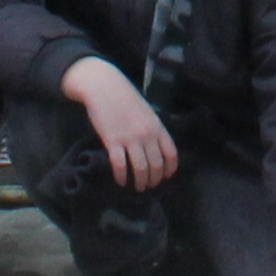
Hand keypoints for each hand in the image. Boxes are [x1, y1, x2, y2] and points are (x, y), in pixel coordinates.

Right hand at [66, 62, 180, 191]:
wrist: (104, 87)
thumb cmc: (125, 98)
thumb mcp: (146, 112)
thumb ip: (153, 129)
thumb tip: (156, 147)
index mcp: (157, 126)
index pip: (170, 154)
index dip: (170, 169)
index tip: (166, 177)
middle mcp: (147, 135)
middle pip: (156, 165)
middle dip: (154, 180)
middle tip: (149, 185)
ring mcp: (130, 139)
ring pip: (140, 169)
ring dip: (140, 182)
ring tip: (138, 188)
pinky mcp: (113, 142)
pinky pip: (120, 166)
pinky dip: (122, 177)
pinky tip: (121, 181)